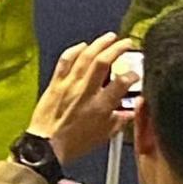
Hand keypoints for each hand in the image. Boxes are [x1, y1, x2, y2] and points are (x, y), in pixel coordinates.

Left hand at [26, 33, 138, 164]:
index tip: (136, 72)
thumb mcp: (103, 135)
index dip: (132, 74)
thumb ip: (119, 120)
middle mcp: (86, 91)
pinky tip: (83, 45)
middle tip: (126, 42)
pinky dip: (75, 50)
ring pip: (85, 56)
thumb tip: (131, 111)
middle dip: (117, 48)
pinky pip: (66, 60)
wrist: (46, 146)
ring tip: (109, 37)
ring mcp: (70, 84)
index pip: (121, 83)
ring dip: (99, 43)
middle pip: (103, 62)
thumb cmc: (74, 143)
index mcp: (100, 106)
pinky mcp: (56, 82)